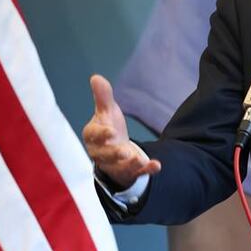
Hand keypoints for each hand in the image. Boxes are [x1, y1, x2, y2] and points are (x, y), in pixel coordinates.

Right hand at [83, 74, 161, 188]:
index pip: (94, 135)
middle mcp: (101, 153)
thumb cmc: (108, 128)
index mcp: (93, 136)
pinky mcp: (129, 172)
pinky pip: (137, 173)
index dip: (101, 134)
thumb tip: (96, 77)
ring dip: (130, 164)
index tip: (110, 133)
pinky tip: (157, 165)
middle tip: (124, 151)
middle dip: (115, 154)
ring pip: (120, 167)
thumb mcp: (106, 112)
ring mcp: (115, 165)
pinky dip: (147, 169)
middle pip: (106, 155)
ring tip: (139, 159)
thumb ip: (103, 97)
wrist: (115, 153)